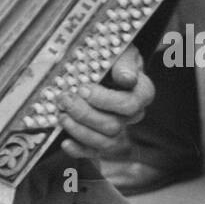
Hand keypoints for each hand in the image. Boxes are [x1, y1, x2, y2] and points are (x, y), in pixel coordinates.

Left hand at [59, 44, 152, 161]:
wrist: (104, 62)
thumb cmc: (113, 55)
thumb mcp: (121, 50)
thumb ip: (124, 62)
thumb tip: (126, 78)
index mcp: (142, 91)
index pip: (130, 103)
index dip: (106, 100)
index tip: (83, 88)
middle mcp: (133, 114)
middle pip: (114, 124)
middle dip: (86, 114)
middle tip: (66, 99)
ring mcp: (120, 129)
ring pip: (105, 141)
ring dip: (80, 130)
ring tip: (62, 115)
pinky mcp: (104, 140)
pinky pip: (95, 153)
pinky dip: (79, 150)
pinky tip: (65, 142)